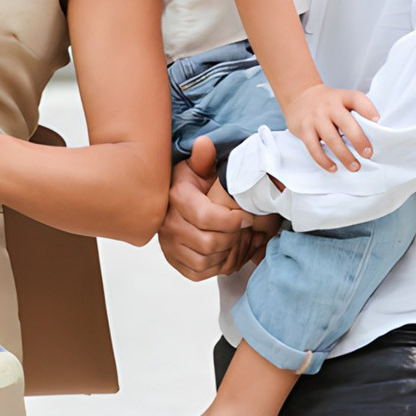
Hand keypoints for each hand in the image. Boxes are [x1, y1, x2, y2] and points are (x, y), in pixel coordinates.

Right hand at [157, 136, 276, 283]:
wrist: (176, 203)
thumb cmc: (193, 185)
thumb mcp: (199, 168)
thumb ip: (204, 159)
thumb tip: (204, 144)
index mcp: (176, 198)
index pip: (207, 217)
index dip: (233, 221)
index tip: (246, 217)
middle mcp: (168, 224)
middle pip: (209, 242)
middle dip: (233, 237)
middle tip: (243, 229)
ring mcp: (169, 245)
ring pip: (206, 260)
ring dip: (226, 252)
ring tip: (234, 239)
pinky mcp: (174, 261)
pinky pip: (199, 272)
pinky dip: (215, 265)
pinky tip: (223, 251)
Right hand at [283, 80, 378, 173]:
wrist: (299, 96)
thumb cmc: (327, 103)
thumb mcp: (341, 99)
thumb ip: (354, 111)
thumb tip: (373, 134)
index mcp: (342, 97)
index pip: (356, 99)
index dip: (368, 109)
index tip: (377, 120)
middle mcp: (329, 106)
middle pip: (346, 123)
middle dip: (358, 140)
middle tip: (368, 154)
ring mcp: (315, 118)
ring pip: (331, 139)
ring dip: (345, 156)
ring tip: (355, 167)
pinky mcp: (303, 130)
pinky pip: (314, 148)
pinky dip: (324, 161)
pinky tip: (334, 168)